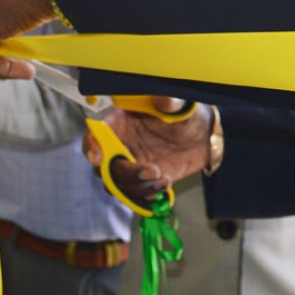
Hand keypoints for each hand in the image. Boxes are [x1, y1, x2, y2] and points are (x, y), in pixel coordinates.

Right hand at [83, 97, 212, 205]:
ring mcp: (129, 165)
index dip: (91, 146)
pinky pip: (133, 196)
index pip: (95, 134)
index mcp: (120, 122)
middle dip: (125, 174)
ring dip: (139, 187)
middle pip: (103, 167)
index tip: (98, 158)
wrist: (202, 137)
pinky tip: (165, 184)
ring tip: (163, 177)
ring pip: (118, 186)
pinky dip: (147, 195)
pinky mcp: (141, 181)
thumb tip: (166, 99)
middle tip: (152, 170)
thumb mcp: (180, 105)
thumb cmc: (185, 115)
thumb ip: (171, 102)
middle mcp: (119, 145)